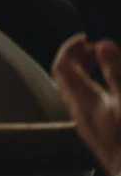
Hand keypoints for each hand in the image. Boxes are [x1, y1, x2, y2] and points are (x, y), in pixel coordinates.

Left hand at [51, 33, 120, 175]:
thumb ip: (115, 72)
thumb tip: (102, 45)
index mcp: (84, 101)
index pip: (62, 65)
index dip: (71, 47)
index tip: (86, 38)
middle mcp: (79, 113)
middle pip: (66, 78)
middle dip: (78, 59)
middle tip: (97, 50)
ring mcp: (86, 127)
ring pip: (75, 93)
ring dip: (85, 75)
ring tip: (105, 68)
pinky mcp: (96, 137)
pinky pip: (85, 107)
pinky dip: (93, 91)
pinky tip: (110, 95)